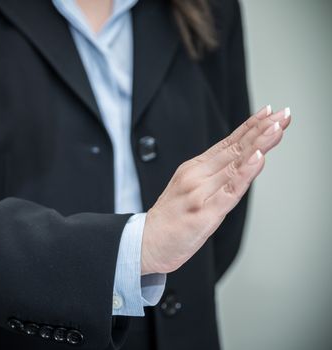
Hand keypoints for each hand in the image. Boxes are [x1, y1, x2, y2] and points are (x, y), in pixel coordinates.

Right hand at [141, 106, 291, 274]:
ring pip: (235, 165)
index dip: (250, 127)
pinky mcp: (204, 213)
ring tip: (276, 128)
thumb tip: (240, 164)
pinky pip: (229, 191)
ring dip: (258, 145)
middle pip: (234, 149)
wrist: (144, 243)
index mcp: (193, 169)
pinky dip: (245, 173)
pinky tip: (258, 159)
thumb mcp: (186, 189)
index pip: (227, 143)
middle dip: (261, 130)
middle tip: (282, 114)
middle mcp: (196, 176)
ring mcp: (200, 193)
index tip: (269, 112)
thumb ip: (211, 176)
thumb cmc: (168, 220)